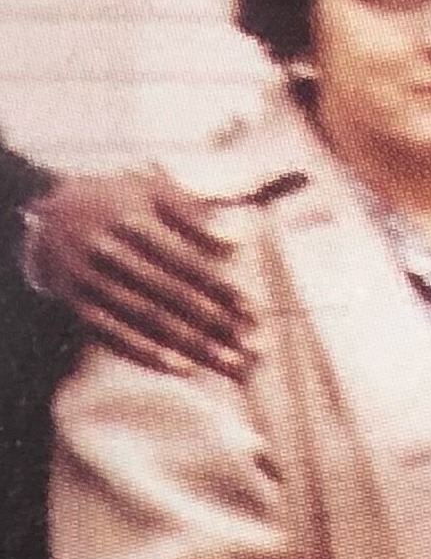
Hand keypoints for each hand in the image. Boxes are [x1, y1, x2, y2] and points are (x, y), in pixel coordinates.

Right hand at [35, 169, 248, 375]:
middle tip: (252, 348)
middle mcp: (106, 252)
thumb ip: (193, 213)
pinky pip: (114, 335)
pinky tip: (182, 367)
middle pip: (169, 295)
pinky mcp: (76, 304)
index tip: (253, 312)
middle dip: (214, 324)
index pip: (185, 262)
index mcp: (131, 220)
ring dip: (191, 345)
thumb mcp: (153, 191)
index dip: (220, 289)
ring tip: (229, 364)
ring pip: (147, 319)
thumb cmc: (120, 200)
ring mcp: (88, 281)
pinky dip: (147, 353)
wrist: (49, 214)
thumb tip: (236, 245)